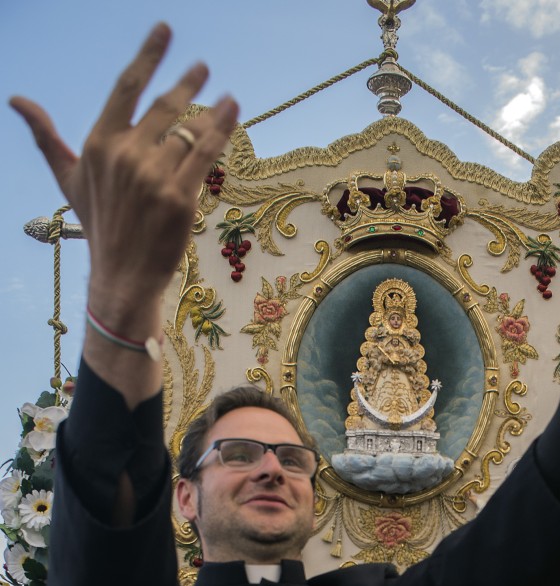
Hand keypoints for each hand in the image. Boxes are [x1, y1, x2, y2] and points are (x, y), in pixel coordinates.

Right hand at [11, 25, 237, 329]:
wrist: (122, 274)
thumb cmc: (99, 224)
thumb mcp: (67, 178)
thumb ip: (47, 136)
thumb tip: (17, 100)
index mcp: (99, 143)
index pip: (127, 87)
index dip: (148, 55)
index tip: (165, 31)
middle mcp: (126, 155)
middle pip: (165, 106)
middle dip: (187, 82)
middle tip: (202, 67)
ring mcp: (154, 177)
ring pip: (190, 130)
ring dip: (211, 110)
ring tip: (227, 98)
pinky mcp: (180, 198)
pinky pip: (205, 154)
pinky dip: (222, 130)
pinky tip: (232, 111)